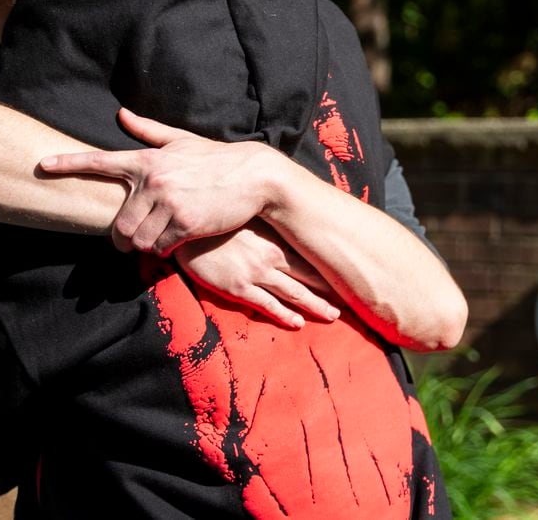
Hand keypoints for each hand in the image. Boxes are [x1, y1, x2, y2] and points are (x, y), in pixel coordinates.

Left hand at [38, 108, 293, 253]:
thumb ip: (149, 132)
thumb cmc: (218, 158)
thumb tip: (122, 114)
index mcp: (148, 160)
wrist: (255, 175)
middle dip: (120, 239)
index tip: (42, 166)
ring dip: (144, 246)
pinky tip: (174, 243)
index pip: (99, 161)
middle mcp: (153, 181)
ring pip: (137, 239)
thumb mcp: (182, 141)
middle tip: (127, 243)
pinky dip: (164, 250)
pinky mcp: (186, 223)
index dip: (68, 164)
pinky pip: (160, 247)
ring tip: (157, 241)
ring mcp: (169, 203)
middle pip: (117, 224)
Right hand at [176, 221, 338, 328]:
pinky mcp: (238, 287)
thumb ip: (267, 221)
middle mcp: (271, 256)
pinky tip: (297, 323)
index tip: (347, 273)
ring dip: (315, 306)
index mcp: (275, 237)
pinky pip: (267, 306)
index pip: (310, 254)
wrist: (188, 226)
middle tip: (349, 300)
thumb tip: (284, 216)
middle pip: (310, 276)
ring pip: (294, 294)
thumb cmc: (218, 216)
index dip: (329, 266)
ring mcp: (256, 273)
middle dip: (330, 289)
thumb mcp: (247, 214)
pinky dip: (284, 315)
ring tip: (333, 315)